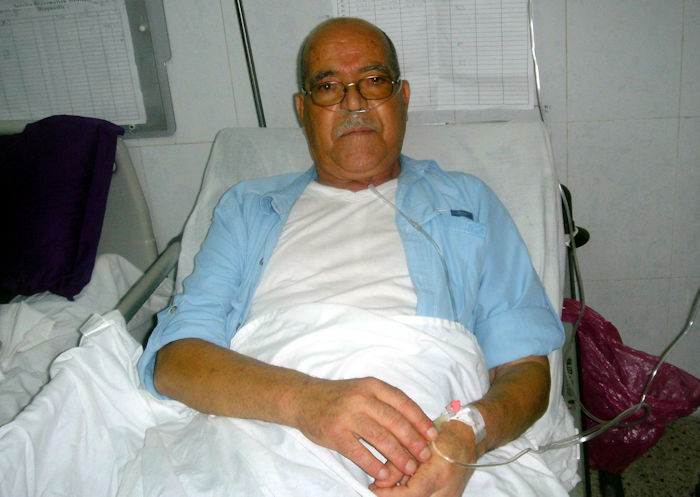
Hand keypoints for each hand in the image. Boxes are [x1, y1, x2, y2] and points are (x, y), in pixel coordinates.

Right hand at [292, 376, 437, 484]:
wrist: (305, 399)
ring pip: (380, 438)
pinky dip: (374, 465)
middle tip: (424, 457)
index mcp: (373, 386)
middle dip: (413, 442)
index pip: (404, 403)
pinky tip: (384, 475)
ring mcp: (347, 415)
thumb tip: (417, 425)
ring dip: (398, 456)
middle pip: (395, 422)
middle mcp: (361, 398)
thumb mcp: (364, 391)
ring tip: (409, 469)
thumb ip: (386, 404)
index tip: (433, 436)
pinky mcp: (335, 433)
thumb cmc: (340, 398)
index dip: (420, 421)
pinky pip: (359, 452)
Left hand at [370, 421, 476, 496]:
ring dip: (404, 495)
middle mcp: (447, 490)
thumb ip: (397, 463)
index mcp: (439, 473)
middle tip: (380, 487)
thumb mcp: (415, 445)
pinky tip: (407, 484)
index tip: (374, 488)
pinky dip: (414, 494)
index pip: (410, 494)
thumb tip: (380, 483)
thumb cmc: (443, 436)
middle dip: (395, 495)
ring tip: (395, 483)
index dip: (389, 494)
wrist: (467, 439)